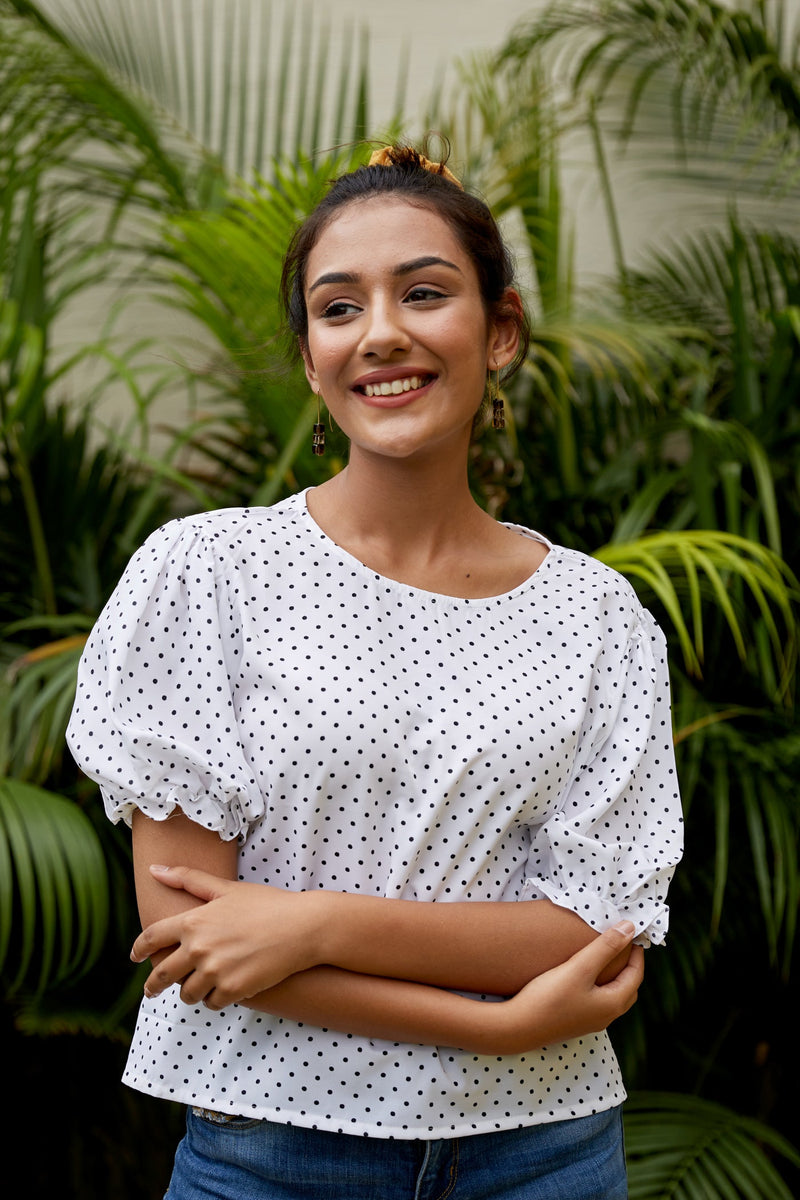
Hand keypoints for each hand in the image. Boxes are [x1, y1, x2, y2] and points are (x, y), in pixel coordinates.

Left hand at [130, 866, 324, 1009]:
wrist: (302, 927)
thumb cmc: (265, 903)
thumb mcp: (225, 888)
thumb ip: (187, 879)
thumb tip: (154, 868)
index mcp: (193, 922)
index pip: (151, 939)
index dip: (138, 949)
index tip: (135, 957)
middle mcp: (198, 949)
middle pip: (161, 975)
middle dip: (153, 985)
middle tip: (151, 990)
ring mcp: (215, 972)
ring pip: (187, 993)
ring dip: (190, 991)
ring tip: (197, 986)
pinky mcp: (233, 990)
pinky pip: (211, 1003)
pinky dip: (213, 998)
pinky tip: (222, 988)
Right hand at [487, 921, 643, 1054]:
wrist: (517, 1028)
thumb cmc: (549, 997)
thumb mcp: (579, 967)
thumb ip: (605, 947)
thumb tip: (630, 928)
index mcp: (613, 1004)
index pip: (636, 975)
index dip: (636, 953)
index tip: (631, 932)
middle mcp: (605, 1017)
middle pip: (628, 988)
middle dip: (629, 966)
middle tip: (622, 943)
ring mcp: (589, 1022)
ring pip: (613, 996)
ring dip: (615, 976)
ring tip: (605, 956)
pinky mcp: (575, 1022)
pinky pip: (598, 1001)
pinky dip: (600, 985)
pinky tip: (584, 976)